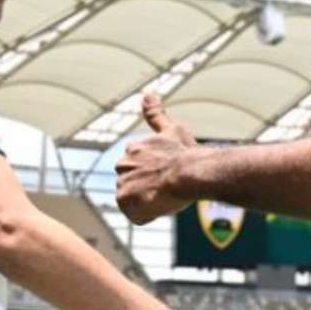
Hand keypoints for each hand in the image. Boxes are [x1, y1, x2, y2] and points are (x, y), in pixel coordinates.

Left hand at [115, 94, 197, 223]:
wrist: (189, 172)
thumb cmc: (185, 153)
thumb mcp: (172, 129)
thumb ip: (156, 114)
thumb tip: (147, 94)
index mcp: (132, 150)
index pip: (137, 169)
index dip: (155, 174)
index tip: (167, 173)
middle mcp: (122, 165)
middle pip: (134, 185)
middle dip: (148, 188)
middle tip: (167, 186)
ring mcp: (122, 184)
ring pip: (135, 201)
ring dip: (149, 202)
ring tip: (166, 195)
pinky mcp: (125, 202)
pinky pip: (137, 215)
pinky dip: (149, 214)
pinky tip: (162, 204)